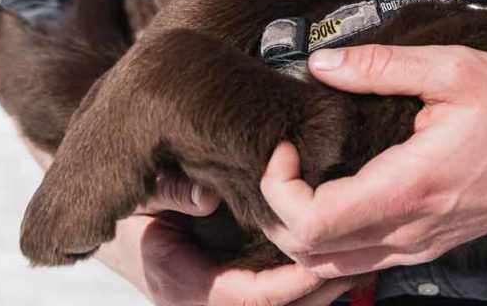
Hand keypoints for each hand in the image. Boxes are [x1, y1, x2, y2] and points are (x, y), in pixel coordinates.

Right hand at [102, 174, 357, 305]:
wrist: (124, 228)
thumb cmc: (134, 207)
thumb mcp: (142, 194)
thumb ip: (169, 192)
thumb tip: (208, 197)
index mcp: (184, 285)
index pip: (248, 298)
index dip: (288, 284)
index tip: (321, 261)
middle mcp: (208, 301)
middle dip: (317, 291)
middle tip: (361, 261)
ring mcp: (225, 297)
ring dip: (319, 288)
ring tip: (362, 259)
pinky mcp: (239, 286)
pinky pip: (276, 293)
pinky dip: (308, 281)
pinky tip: (338, 254)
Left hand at [260, 44, 486, 277]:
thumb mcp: (455, 69)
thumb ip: (382, 66)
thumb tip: (321, 64)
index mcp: (410, 187)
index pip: (312, 223)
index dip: (279, 189)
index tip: (284, 146)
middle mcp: (410, 231)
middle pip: (311, 256)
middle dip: (276, 214)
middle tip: (282, 163)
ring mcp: (421, 246)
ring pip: (334, 269)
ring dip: (300, 235)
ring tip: (297, 182)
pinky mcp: (431, 247)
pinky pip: (363, 265)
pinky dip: (331, 246)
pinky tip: (331, 205)